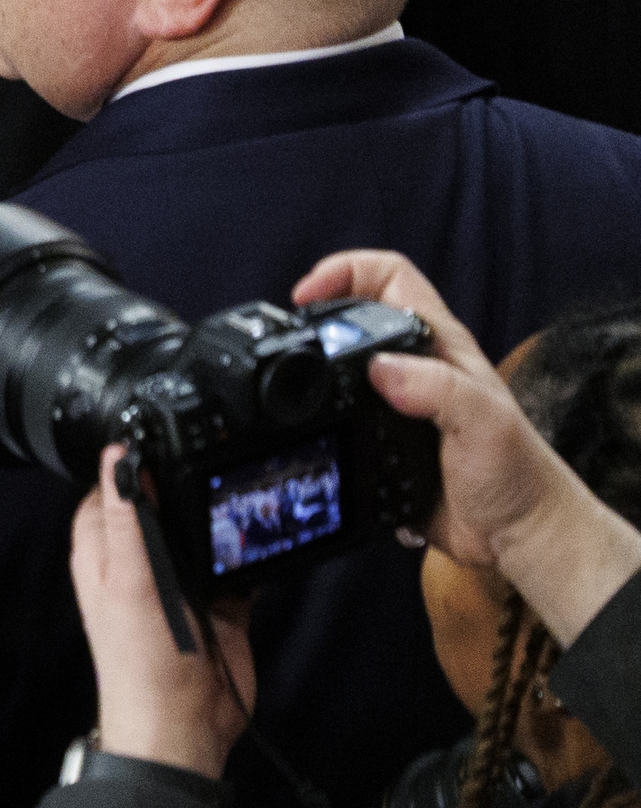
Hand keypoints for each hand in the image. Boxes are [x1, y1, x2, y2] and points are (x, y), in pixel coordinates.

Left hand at [71, 444, 251, 776]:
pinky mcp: (218, 606)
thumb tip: (116, 457)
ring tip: (245, 497)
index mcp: (105, 551)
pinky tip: (266, 542)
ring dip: (223, 525)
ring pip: (204, 536)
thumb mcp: (131, 578)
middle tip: (217, 461)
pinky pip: (238, 570)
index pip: (114, 489)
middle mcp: (140, 563)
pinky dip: (252, 559)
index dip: (135, 464)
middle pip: (166, 509)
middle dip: (188, 491)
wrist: (186, 724)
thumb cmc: (143, 658)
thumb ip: (127, 517)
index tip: (163, 436)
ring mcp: (181, 584)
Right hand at [296, 248, 640, 643]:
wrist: (517, 536)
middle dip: (317, 314)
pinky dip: (317, 417)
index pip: (389, 277)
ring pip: (340, 365)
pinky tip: (309, 429)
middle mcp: (415, 365)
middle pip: (354, 314)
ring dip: (312, 368)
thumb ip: (437, 389)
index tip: (307, 296)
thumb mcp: (484, 422)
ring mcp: (396, 402)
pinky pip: (338, 416)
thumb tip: (379, 370)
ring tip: (291, 381)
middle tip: (291, 338)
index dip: (344, 271)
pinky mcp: (380, 440)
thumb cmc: (517, 474)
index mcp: (440, 345)